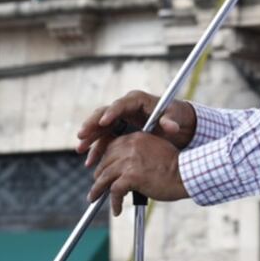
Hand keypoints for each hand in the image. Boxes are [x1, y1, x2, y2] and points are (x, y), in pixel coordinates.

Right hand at [76, 90, 195, 167]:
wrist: (178, 124)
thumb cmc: (176, 116)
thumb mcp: (175, 117)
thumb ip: (170, 121)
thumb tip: (171, 127)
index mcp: (137, 100)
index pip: (120, 105)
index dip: (111, 113)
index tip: (103, 123)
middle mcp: (125, 107)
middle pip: (104, 114)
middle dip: (92, 124)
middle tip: (82, 135)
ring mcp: (120, 118)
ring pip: (100, 127)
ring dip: (90, 138)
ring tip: (81, 149)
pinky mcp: (119, 130)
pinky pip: (105, 139)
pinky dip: (98, 148)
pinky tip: (91, 160)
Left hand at [87, 132, 188, 214]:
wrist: (186, 174)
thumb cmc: (175, 166)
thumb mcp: (154, 151)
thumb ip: (138, 154)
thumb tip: (124, 171)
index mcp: (135, 138)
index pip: (111, 147)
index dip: (104, 161)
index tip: (102, 171)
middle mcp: (130, 146)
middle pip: (105, 162)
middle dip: (100, 176)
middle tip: (98, 188)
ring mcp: (129, 161)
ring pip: (104, 177)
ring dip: (98, 190)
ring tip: (96, 198)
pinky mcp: (131, 176)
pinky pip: (114, 191)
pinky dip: (114, 202)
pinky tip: (117, 209)